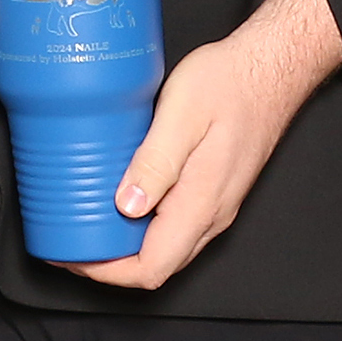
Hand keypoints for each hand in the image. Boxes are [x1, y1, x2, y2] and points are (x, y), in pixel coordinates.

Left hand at [67, 0, 341, 290]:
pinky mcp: (214, 190)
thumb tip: (127, 206)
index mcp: (201, 203)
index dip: (107, 272)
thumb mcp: (183, 113)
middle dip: (110, 264)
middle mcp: (211, 214)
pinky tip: (122, 200)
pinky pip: (176, 226)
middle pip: (157, 265)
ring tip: (87, 222)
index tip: (73, 256)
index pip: (152, 268)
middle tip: (70, 239)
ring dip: (126, 247)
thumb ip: (156, 162)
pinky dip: (144, 227)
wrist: (270, 68)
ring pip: (167, 248)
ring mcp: (216, 205)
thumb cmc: (229, 83)